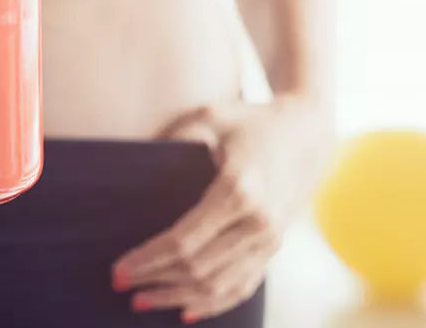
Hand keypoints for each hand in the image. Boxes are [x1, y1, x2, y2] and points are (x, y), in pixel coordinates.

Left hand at [112, 96, 331, 322]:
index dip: (147, 260)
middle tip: (118, 284)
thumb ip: (174, 136)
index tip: (118, 269)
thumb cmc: (250, 121)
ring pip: (218, 285)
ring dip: (176, 297)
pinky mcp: (274, 248)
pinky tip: (185, 312)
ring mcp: (270, 240)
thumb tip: (134, 158)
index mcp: (239, 191)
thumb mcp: (211, 116)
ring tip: (141, 302)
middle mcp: (258, 223)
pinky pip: (243, 287)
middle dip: (153, 280)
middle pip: (197, 268)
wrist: (307, 132)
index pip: (184, 240)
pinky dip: (214, 305)